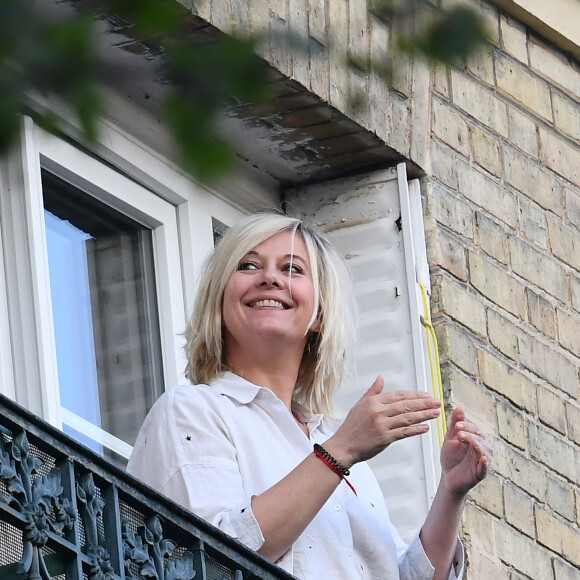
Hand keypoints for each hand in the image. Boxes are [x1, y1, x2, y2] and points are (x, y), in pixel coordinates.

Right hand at [326, 376, 441, 467]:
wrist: (343, 445)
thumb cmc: (351, 426)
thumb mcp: (360, 405)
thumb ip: (373, 391)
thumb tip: (381, 378)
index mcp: (374, 402)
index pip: (399, 395)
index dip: (415, 395)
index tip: (427, 395)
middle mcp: (378, 411)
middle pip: (406, 405)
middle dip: (424, 403)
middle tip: (437, 402)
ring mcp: (382, 425)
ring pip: (407, 418)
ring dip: (424, 415)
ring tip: (436, 413)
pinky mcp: (385, 438)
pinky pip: (404, 432)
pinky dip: (416, 430)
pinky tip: (425, 427)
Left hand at [440, 408, 491, 497]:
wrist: (447, 476)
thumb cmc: (452, 456)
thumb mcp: (451, 438)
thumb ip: (455, 425)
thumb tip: (459, 408)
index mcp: (477, 439)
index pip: (476, 430)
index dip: (467, 426)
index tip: (456, 425)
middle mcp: (483, 449)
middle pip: (480, 439)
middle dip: (470, 435)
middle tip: (458, 433)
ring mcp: (482, 462)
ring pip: (484, 452)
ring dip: (477, 446)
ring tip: (471, 442)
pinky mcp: (480, 474)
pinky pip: (484, 468)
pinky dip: (484, 464)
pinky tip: (482, 458)